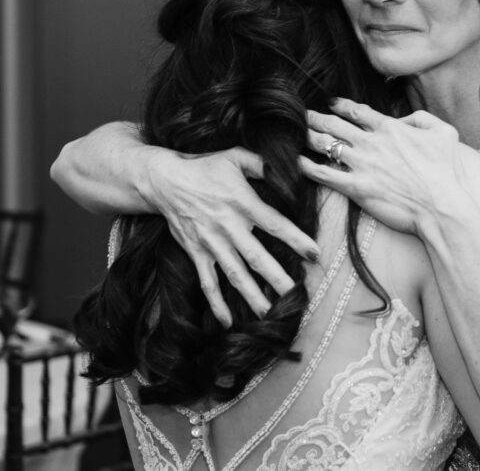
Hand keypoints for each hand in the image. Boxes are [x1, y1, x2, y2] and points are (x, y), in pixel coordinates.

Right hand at [142, 147, 319, 326]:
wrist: (164, 181)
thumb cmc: (205, 167)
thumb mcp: (235, 157)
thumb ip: (262, 163)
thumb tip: (292, 163)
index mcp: (243, 202)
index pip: (274, 224)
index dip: (296, 239)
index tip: (314, 254)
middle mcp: (228, 226)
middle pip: (257, 257)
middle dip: (277, 278)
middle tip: (297, 297)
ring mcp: (211, 243)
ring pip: (235, 274)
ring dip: (253, 296)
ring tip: (270, 316)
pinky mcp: (196, 253)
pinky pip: (207, 282)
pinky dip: (217, 303)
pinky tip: (228, 322)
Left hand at [300, 98, 467, 237]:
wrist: (443, 207)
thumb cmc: (447, 173)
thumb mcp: (444, 132)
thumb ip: (421, 118)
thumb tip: (403, 119)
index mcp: (390, 128)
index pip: (357, 111)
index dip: (341, 105)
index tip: (331, 103)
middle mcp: (371, 142)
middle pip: (334, 124)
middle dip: (315, 117)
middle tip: (302, 114)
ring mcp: (362, 165)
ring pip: (325, 144)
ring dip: (308, 136)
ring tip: (294, 133)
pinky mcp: (356, 188)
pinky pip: (323, 174)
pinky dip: (307, 167)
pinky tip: (296, 162)